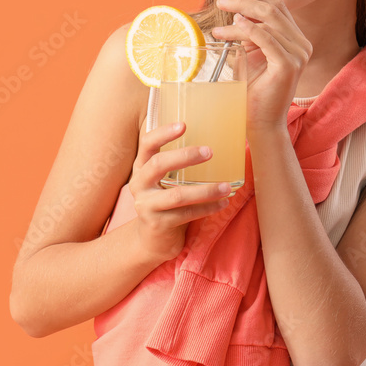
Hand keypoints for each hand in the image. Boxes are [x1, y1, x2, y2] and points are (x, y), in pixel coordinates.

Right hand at [128, 121, 232, 262]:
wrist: (152, 239)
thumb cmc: (165, 202)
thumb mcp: (164, 180)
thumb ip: (177, 164)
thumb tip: (215, 141)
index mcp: (141, 168)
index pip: (147, 144)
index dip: (163, 133)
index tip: (184, 125)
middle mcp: (139, 184)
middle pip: (158, 164)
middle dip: (185, 156)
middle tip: (210, 151)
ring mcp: (146, 205)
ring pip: (177, 195)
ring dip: (205, 190)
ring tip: (226, 186)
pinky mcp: (158, 224)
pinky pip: (186, 214)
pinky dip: (207, 208)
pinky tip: (222, 203)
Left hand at [211, 0, 311, 130]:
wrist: (260, 122)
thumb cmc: (253, 91)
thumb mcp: (251, 56)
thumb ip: (250, 35)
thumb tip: (238, 15)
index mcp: (296, 40)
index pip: (279, 8)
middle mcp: (302, 45)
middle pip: (273, 10)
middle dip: (246, 1)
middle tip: (223, 0)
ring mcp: (298, 54)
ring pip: (266, 23)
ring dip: (239, 18)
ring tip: (219, 23)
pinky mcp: (288, 65)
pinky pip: (265, 38)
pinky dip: (246, 31)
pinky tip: (230, 29)